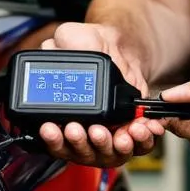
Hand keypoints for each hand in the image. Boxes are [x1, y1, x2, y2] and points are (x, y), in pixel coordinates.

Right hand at [36, 22, 163, 167]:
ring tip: (117, 134)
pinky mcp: (131, 135)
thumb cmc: (91, 47)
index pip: (54, 141)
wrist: (121, 49)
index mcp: (60, 118)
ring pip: (108, 153)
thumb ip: (54, 45)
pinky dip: (141, 140)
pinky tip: (142, 128)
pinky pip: (137, 145)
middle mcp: (82, 133)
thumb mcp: (70, 37)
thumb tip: (47, 56)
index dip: (54, 140)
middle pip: (80, 152)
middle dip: (81, 143)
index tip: (54, 128)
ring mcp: (107, 137)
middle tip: (84, 130)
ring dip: (111, 145)